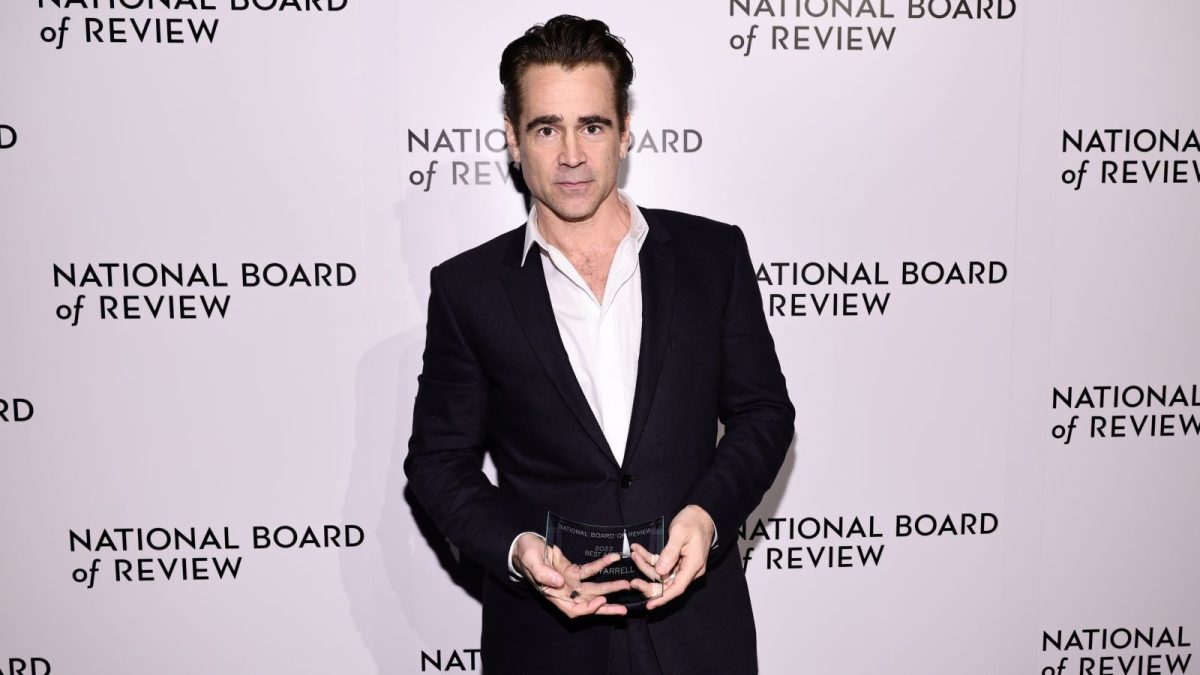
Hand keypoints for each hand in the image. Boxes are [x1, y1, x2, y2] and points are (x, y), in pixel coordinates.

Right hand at [512, 533, 630, 617]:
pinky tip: (614, 558)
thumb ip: (543, 573)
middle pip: (588, 603)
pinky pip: (590, 569)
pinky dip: (602, 564)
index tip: (601, 601)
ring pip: (593, 588)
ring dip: (609, 587)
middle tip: (623, 609)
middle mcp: (564, 592)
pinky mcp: (573, 570)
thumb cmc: (525, 554)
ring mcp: (570, 581)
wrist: (525, 544)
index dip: (588, 609)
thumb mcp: (532, 562)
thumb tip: (559, 582)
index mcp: (553, 594)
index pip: (573, 610)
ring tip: (626, 585)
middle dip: (606, 606)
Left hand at [629, 505, 714, 609]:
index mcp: (693, 566)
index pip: (677, 587)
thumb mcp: (680, 533)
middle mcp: (688, 569)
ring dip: (646, 566)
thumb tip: (660, 571)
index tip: (649, 605)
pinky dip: (648, 558)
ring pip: (660, 573)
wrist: (700, 514)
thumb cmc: (692, 522)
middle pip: (667, 584)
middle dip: (649, 584)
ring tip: (634, 554)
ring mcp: (681, 565)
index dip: (663, 598)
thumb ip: (670, 553)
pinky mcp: (675, 559)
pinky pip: (660, 563)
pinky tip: (637, 550)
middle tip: (633, 583)